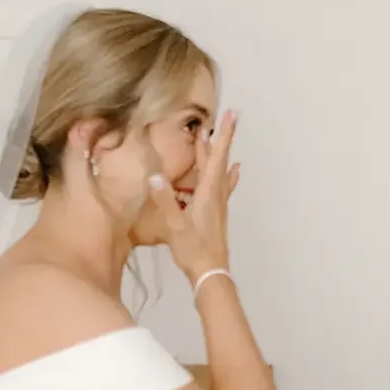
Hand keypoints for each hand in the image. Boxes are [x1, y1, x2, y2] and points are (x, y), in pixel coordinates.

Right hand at [144, 110, 240, 283]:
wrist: (211, 275)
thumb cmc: (194, 251)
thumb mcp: (175, 226)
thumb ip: (165, 201)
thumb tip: (155, 177)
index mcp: (207, 195)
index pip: (216, 159)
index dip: (223, 136)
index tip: (233, 115)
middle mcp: (216, 198)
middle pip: (219, 163)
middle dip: (220, 141)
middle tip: (225, 120)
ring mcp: (218, 207)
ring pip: (219, 175)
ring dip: (217, 157)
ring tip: (216, 142)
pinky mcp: (215, 217)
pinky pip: (220, 188)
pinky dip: (224, 176)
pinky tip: (230, 176)